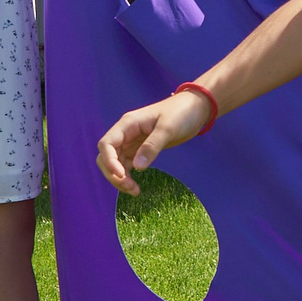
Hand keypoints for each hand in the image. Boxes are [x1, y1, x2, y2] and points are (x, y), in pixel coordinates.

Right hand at [95, 89, 212, 193]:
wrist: (195, 109)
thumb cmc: (181, 113)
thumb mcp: (168, 128)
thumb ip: (152, 146)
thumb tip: (137, 167)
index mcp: (128, 124)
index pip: (107, 144)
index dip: (109, 161)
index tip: (121, 175)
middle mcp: (126, 133)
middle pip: (106, 157)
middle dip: (113, 174)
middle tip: (130, 187)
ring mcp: (131, 142)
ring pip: (115, 163)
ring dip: (119, 178)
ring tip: (135, 191)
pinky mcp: (139, 150)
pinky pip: (126, 165)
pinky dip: (128, 176)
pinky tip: (135, 186)